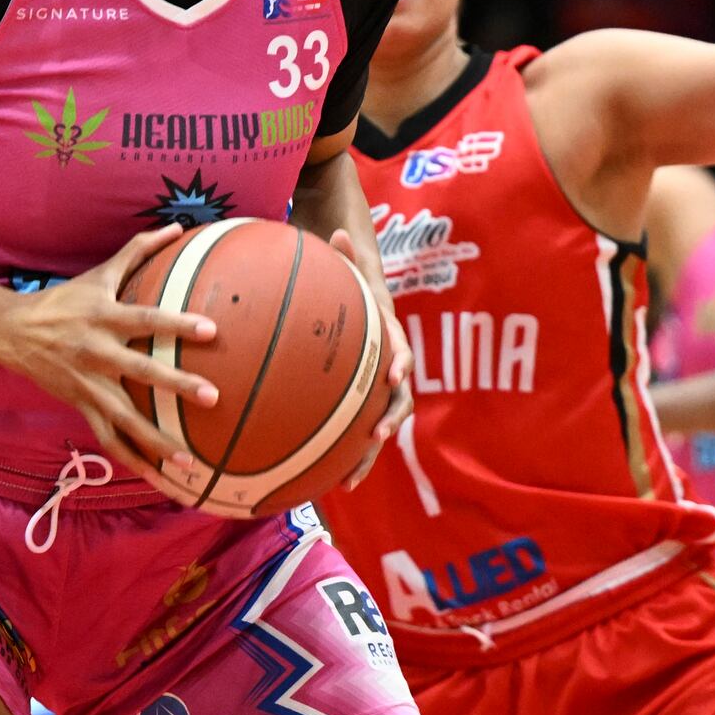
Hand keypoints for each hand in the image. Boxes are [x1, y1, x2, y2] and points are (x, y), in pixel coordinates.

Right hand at [0, 225, 218, 483]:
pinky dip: (131, 460)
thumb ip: (138, 250)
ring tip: (188, 462)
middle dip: (176, 386)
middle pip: (140, 371)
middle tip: (212, 397)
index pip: (146, 318)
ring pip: (123, 418)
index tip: (211, 329)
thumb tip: (176, 227)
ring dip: (155, 442)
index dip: (177, 324)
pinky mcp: (79, 406)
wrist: (12, 332)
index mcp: (103, 317)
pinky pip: (107, 439)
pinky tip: (158, 479)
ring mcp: (86, 384)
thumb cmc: (65, 299)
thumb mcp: (98, 272)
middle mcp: (95, 352)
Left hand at [329, 227, 414, 487]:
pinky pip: (350, 427)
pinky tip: (314, 477)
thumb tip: (337, 233)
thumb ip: (343, 252)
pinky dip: (339, 452)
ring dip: (365, 453)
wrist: (353, 276)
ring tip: (346, 481)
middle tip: (374, 440)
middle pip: (396, 398)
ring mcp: (372, 381)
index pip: (399, 347)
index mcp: (386, 331)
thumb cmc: (347, 267)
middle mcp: (385, 361)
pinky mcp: (355, 395)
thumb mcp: (345, 257)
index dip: (400, 361)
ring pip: (375, 422)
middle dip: (388, 421)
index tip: (394, 376)